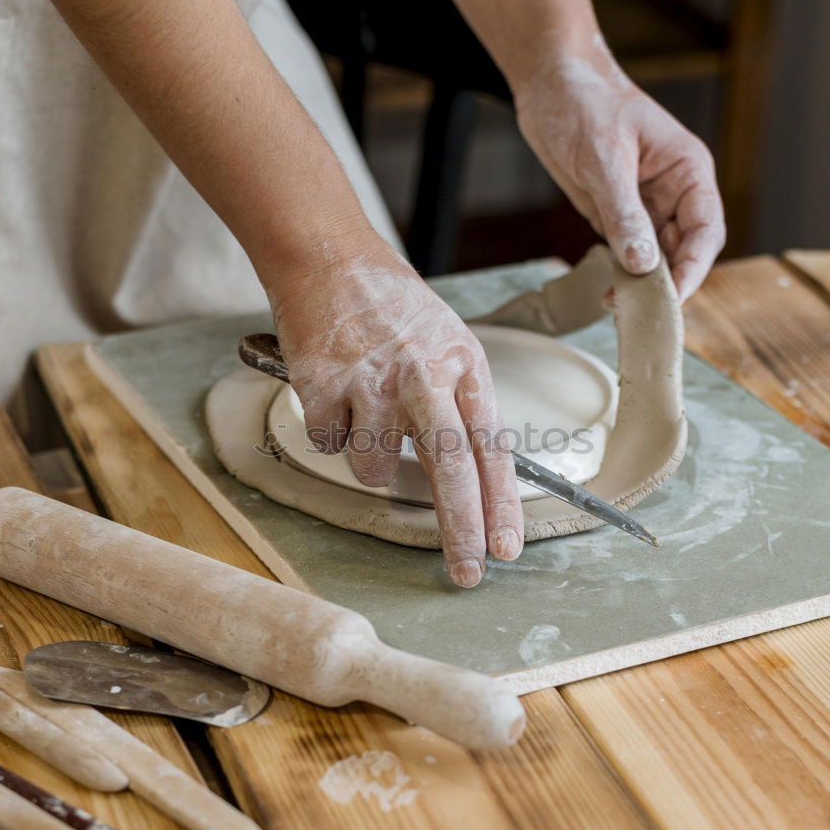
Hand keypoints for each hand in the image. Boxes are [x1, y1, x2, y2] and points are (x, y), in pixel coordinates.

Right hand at [269, 239, 523, 586]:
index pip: (491, 447)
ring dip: (368, 457)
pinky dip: (329, 430)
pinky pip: (328, 444)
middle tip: (467, 574)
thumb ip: (457, 404)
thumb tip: (467, 477)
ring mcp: (372, 382)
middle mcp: (423, 376)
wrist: (328, 256)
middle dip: (460, 530)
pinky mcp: (323, 386)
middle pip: (449, 470)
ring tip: (364, 409)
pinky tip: (334, 394)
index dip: (501, 503)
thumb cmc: (390, 304)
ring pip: (373, 467)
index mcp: (463, 366)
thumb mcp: (446, 342)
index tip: (506, 547)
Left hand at [515, 42, 725, 299]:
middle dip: (666, 284)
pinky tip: (608, 291)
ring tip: (618, 306)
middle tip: (639, 311)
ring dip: (641, 285)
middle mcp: (673, 192)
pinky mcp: (615, 213)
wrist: (549, 83)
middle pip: (684, 251)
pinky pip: (627, 253)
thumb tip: (643, 264)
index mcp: (687, 170)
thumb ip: (623, 212)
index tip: (672, 298)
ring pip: (655, 258)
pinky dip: (621, 274)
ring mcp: (644, 205)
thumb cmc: (584, 103)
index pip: (705, 231)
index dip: (694, 268)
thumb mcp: (603, 158)